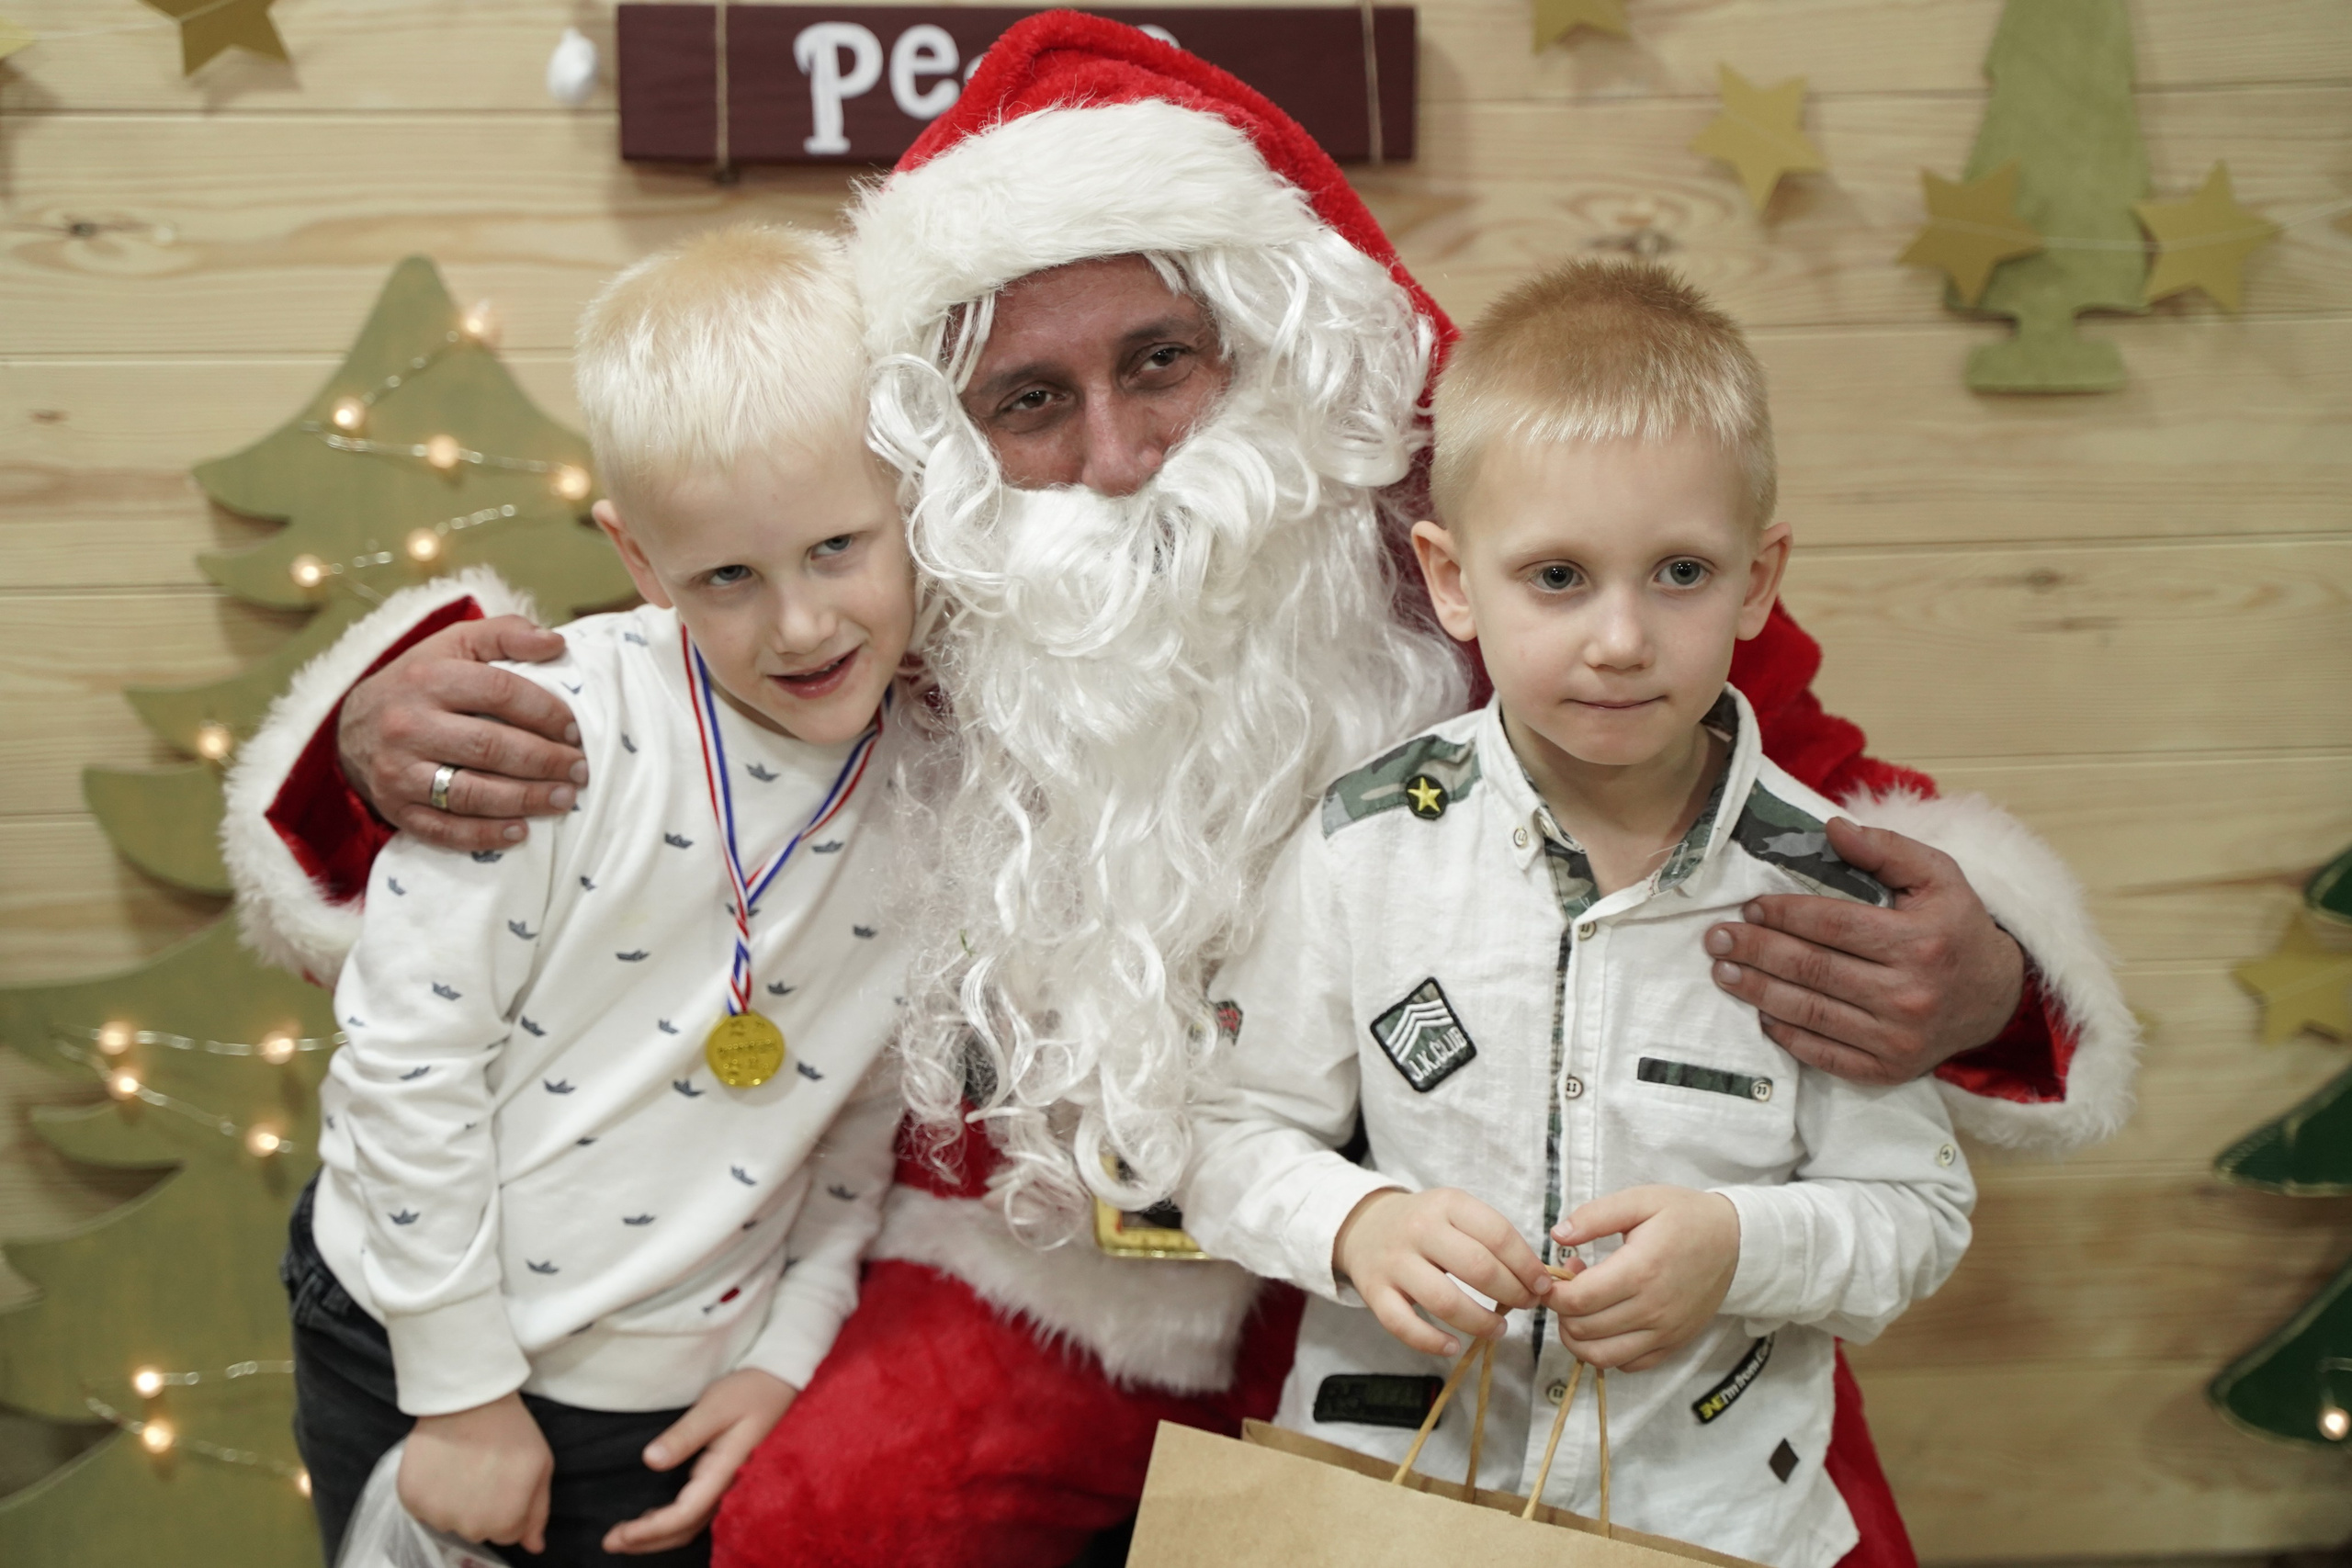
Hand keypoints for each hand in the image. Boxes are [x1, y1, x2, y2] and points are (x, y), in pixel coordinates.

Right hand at [339, 615, 584, 852]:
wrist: (352, 726)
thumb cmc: (421, 681)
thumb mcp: (455, 644)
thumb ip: (505, 633)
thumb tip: (556, 642)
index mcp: (428, 679)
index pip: (499, 693)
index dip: (545, 712)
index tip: (575, 730)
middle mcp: (408, 726)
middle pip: (489, 748)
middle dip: (544, 761)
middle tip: (580, 770)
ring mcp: (399, 772)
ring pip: (470, 793)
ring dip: (525, 800)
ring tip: (565, 799)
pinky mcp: (395, 809)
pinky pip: (443, 830)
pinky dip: (484, 835)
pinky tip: (521, 832)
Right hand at [399, 1391, 552, 1552]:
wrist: (468, 1399)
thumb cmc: (511, 1431)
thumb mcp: (540, 1467)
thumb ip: (537, 1513)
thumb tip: (534, 1548)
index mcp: (504, 1523)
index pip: (507, 1533)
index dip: (509, 1506)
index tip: (505, 1480)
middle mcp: (469, 1528)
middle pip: (477, 1530)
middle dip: (482, 1507)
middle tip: (483, 1470)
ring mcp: (436, 1515)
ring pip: (448, 1520)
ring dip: (454, 1502)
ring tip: (461, 1466)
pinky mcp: (410, 1499)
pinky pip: (422, 1509)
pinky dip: (429, 1493)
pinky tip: (440, 1466)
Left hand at [602, 1369, 798, 1554]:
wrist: (778, 1381)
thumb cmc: (748, 1390)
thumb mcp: (715, 1406)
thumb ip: (684, 1435)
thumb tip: (650, 1461)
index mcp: (723, 1471)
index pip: (684, 1514)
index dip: (650, 1530)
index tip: (619, 1535)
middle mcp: (725, 1484)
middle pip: (686, 1529)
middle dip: (647, 1541)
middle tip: (610, 1543)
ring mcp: (726, 1482)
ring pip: (691, 1524)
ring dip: (657, 1536)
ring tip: (624, 1536)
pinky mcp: (722, 1475)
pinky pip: (695, 1511)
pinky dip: (670, 1522)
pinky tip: (652, 1518)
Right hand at [1332, 1188, 1553, 1357]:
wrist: (1364, 1226)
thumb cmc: (1425, 1224)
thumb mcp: (1456, 1212)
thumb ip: (1492, 1238)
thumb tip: (1537, 1279)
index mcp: (1446, 1205)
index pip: (1498, 1235)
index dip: (1527, 1265)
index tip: (1542, 1284)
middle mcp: (1419, 1230)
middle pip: (1477, 1268)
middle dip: (1512, 1293)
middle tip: (1526, 1305)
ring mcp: (1394, 1262)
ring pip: (1444, 1301)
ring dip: (1481, 1322)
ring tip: (1499, 1328)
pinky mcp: (1374, 1291)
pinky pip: (1404, 1325)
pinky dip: (1432, 1342)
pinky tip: (1453, 1346)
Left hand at [1547, 1186, 1738, 1371]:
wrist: (1735, 1241)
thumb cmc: (1685, 1217)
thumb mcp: (1639, 1200)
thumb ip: (1594, 1216)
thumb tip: (1558, 1236)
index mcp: (1639, 1270)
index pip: (1577, 1300)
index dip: (1553, 1293)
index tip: (1553, 1277)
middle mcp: (1652, 1309)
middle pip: (1583, 1330)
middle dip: (1562, 1311)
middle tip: (1569, 1286)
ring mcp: (1665, 1332)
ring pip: (1601, 1356)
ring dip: (1578, 1337)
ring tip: (1582, 1308)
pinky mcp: (1674, 1344)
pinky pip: (1629, 1365)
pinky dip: (1607, 1352)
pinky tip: (1606, 1324)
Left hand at [1705, 816, 2025, 1085]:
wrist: (1995, 997)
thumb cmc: (1956, 927)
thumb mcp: (1937, 876)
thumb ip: (1886, 849)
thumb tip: (1833, 827)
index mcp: (1920, 941)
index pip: (1833, 925)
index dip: (1785, 914)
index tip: (1750, 907)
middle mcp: (1909, 994)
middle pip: (1813, 969)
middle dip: (1756, 951)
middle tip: (1717, 939)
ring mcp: (1898, 1038)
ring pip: (1811, 1013)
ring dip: (1759, 992)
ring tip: (1724, 972)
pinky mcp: (1888, 1070)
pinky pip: (1825, 1054)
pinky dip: (1788, 1035)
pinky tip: (1762, 1014)